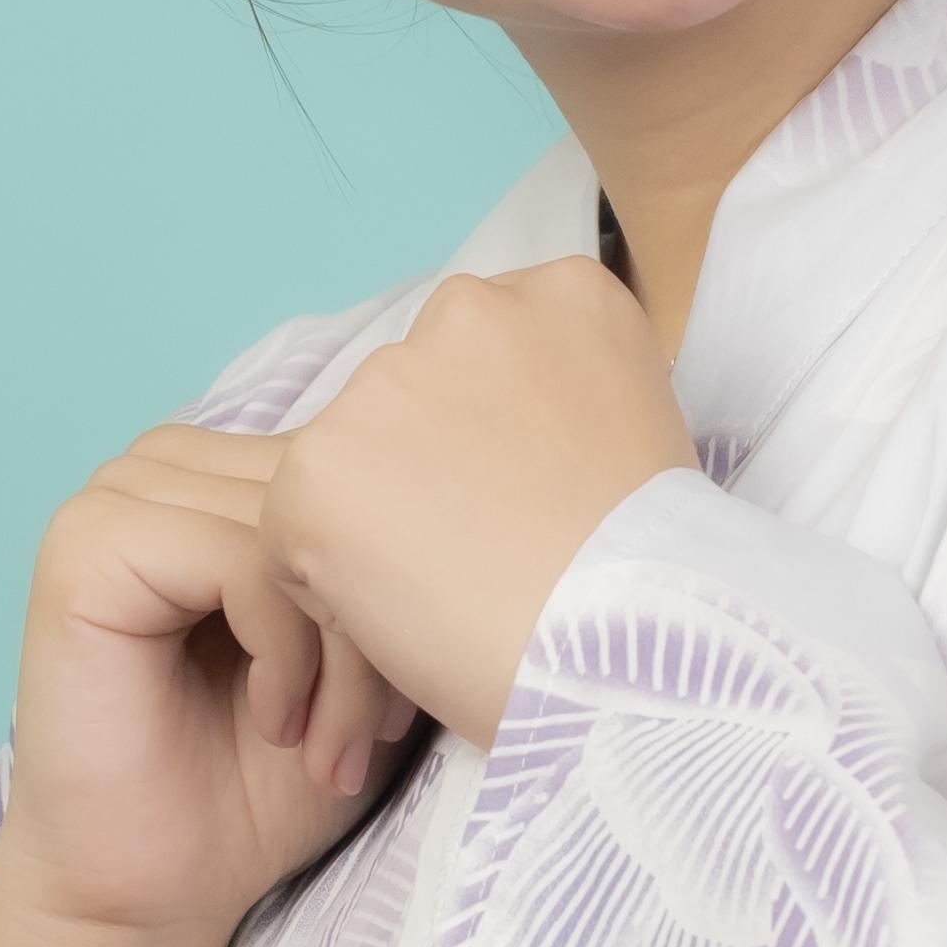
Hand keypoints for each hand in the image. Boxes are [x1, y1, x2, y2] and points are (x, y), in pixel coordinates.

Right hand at [0, 422, 419, 946]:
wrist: (160, 891)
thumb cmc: (268, 784)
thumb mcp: (372, 654)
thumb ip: (408, 561)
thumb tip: (521, 497)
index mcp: (226, 469)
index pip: (362, 467)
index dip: (411, 577)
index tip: (431, 690)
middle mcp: (166, 464)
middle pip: (332, 495)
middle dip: (381, 621)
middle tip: (383, 736)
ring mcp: (116, 495)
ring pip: (297, 529)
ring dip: (340, 648)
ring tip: (338, 743)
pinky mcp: (85, 547)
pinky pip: (237, 556)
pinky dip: (284, 650)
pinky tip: (279, 725)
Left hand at [257, 258, 698, 750]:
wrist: (632, 651)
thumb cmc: (653, 577)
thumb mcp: (637, 438)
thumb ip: (556, 406)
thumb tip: (491, 445)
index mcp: (561, 296)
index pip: (480, 358)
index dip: (491, 446)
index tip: (528, 507)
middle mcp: (468, 312)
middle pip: (403, 400)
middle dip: (423, 475)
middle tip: (485, 559)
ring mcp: (383, 384)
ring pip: (345, 465)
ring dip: (376, 530)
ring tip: (454, 598)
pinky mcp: (315, 467)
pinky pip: (292, 537)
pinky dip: (331, 594)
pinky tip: (408, 623)